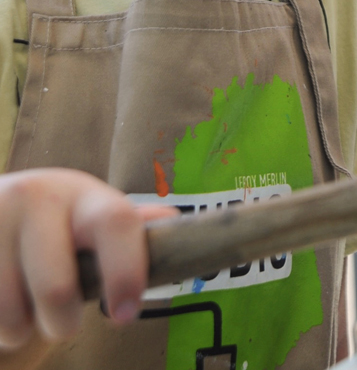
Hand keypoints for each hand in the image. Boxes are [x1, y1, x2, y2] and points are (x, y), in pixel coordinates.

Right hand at [0, 168, 175, 348]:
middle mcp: (37, 198)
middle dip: (63, 324)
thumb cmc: (56, 222)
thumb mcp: (91, 216)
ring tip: (25, 304)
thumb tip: (171, 223)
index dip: (126, 272)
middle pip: (57, 289)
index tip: (126, 315)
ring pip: (11, 314)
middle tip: (64, 321)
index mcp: (83, 195)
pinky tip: (3, 296)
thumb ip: (127, 227)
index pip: (115, 223)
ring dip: (21, 329)